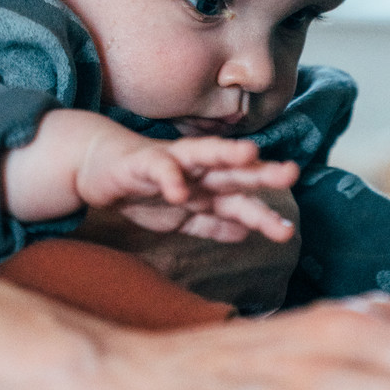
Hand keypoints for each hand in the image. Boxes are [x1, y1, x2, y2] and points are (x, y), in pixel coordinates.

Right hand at [74, 122, 297, 241]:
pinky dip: (170, 177)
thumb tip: (245, 234)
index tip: (288, 229)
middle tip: (291, 172)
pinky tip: (180, 191)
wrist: (97, 166)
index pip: (241, 199)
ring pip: (205, 156)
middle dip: (261, 172)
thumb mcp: (181, 215)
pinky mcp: (143, 162)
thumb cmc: (143, 188)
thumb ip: (212, 222)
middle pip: (234, 172)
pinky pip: (160, 168)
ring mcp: (172, 162)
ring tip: (250, 155)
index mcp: (206, 186)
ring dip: (227, 155)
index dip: (264, 211)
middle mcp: (197, 170)